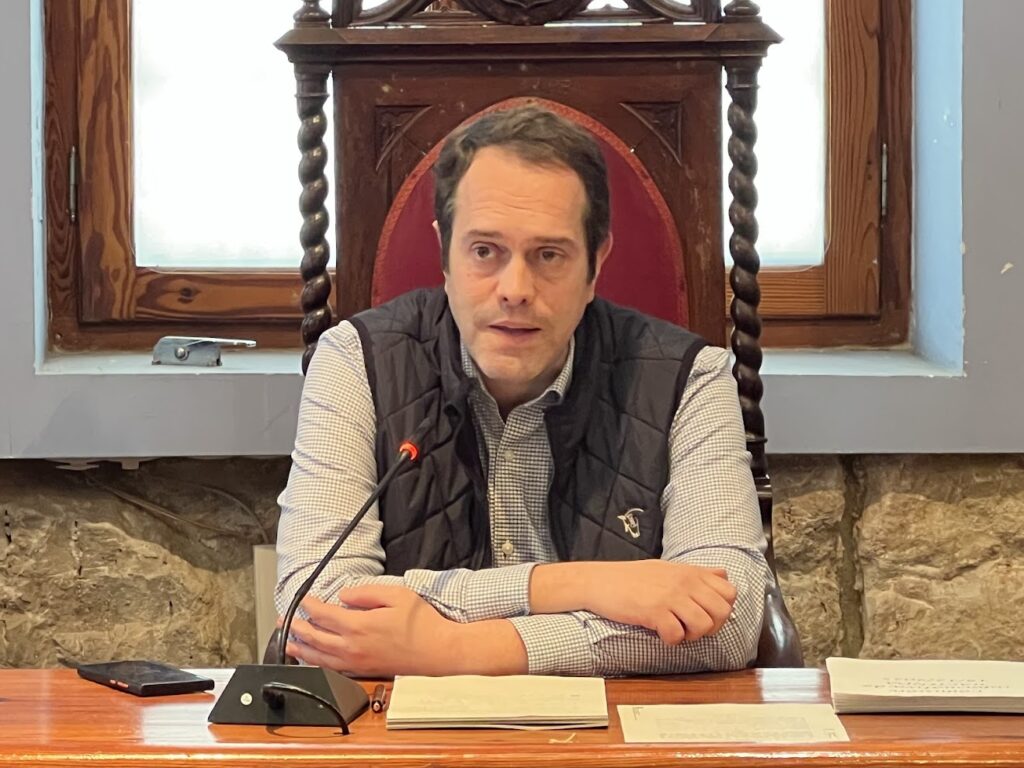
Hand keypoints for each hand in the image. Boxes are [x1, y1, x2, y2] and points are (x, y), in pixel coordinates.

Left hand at [282, 585, 458, 676]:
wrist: (438, 651)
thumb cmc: (422, 623)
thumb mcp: (396, 595)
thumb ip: (366, 593)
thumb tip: (344, 596)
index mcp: (358, 626)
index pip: (323, 615)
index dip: (309, 606)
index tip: (303, 599)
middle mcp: (352, 647)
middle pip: (315, 638)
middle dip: (297, 628)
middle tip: (285, 621)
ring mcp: (357, 662)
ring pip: (320, 658)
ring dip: (302, 650)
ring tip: (289, 645)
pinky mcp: (364, 671)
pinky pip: (333, 669)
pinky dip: (318, 664)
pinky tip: (315, 661)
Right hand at [533, 560, 736, 645]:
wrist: (599, 581)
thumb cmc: (631, 577)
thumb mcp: (668, 568)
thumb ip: (696, 573)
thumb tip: (721, 575)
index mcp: (690, 572)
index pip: (730, 592)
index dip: (723, 609)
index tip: (706, 614)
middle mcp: (685, 583)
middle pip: (722, 612)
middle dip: (712, 627)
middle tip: (692, 628)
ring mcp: (671, 597)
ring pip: (704, 626)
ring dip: (692, 636)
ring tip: (676, 631)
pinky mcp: (655, 612)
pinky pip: (677, 635)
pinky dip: (671, 640)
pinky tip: (660, 633)